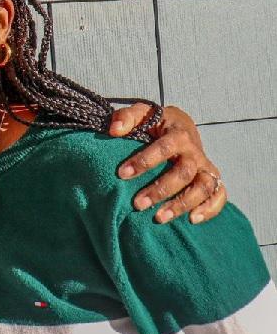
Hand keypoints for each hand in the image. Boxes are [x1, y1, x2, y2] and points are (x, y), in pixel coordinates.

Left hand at [109, 103, 225, 224]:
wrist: (180, 125)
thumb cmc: (155, 122)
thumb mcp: (141, 113)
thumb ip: (126, 118)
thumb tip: (114, 130)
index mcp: (178, 134)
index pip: (164, 148)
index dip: (144, 161)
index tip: (122, 173)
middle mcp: (195, 152)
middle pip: (184, 173)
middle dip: (160, 190)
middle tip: (137, 204)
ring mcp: (205, 167)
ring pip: (203, 187)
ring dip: (182, 204)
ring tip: (159, 217)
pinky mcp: (212, 179)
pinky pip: (219, 195)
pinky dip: (210, 208)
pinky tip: (191, 220)